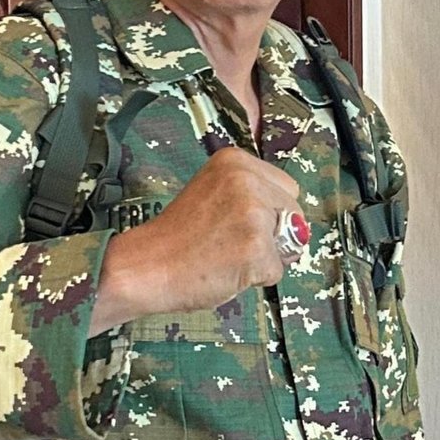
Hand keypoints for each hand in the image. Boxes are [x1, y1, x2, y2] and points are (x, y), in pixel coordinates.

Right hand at [89, 148, 300, 333]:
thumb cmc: (177, 238)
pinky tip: (226, 271)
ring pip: (289, 243)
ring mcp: (252, 213)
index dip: (270, 213)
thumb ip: (251, 197)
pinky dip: (257, 279)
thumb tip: (295, 226)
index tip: (236, 224)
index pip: (286, 188)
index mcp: (236, 161)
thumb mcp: (215, 194)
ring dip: (265, 257)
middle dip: (275, 234)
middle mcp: (246, 180)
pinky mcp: (255, 247)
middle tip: (231, 243)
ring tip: (226, 256)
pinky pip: (278, 270)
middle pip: (294, 213)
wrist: (144, 267)